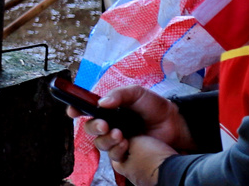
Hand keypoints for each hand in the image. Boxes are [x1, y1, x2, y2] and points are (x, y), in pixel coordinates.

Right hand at [68, 84, 194, 184]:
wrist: (176, 125)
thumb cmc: (156, 107)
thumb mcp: (137, 93)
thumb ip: (119, 94)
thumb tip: (101, 103)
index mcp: (108, 109)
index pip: (86, 109)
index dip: (76, 110)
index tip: (73, 112)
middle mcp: (109, 124)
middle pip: (90, 128)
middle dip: (93, 126)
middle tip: (104, 125)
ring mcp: (117, 139)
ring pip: (100, 143)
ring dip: (106, 139)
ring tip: (120, 135)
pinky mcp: (127, 153)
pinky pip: (114, 156)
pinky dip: (117, 150)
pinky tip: (127, 144)